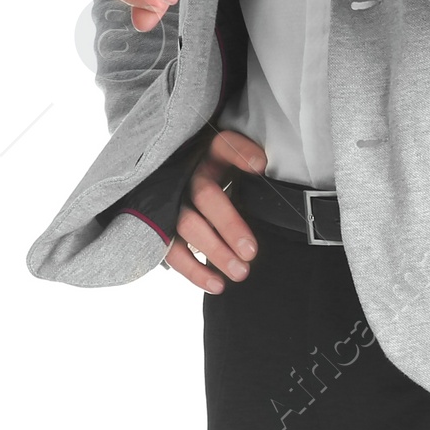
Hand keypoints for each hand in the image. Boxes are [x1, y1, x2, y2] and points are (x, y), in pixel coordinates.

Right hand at [163, 129, 266, 291]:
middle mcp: (187, 175)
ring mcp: (172, 202)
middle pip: (206, 196)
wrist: (176, 181)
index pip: (223, 145)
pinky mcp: (163, 228)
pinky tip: (217, 284)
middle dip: (229, 224)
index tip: (260, 166)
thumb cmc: (217, 172)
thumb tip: (266, 168)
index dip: (240, 153)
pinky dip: (195, 271)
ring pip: (189, 226)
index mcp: (208, 154)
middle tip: (251, 251)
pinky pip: (174, 251)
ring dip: (214, 252)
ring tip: (240, 272)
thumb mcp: (231, 162)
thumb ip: (248, 165)